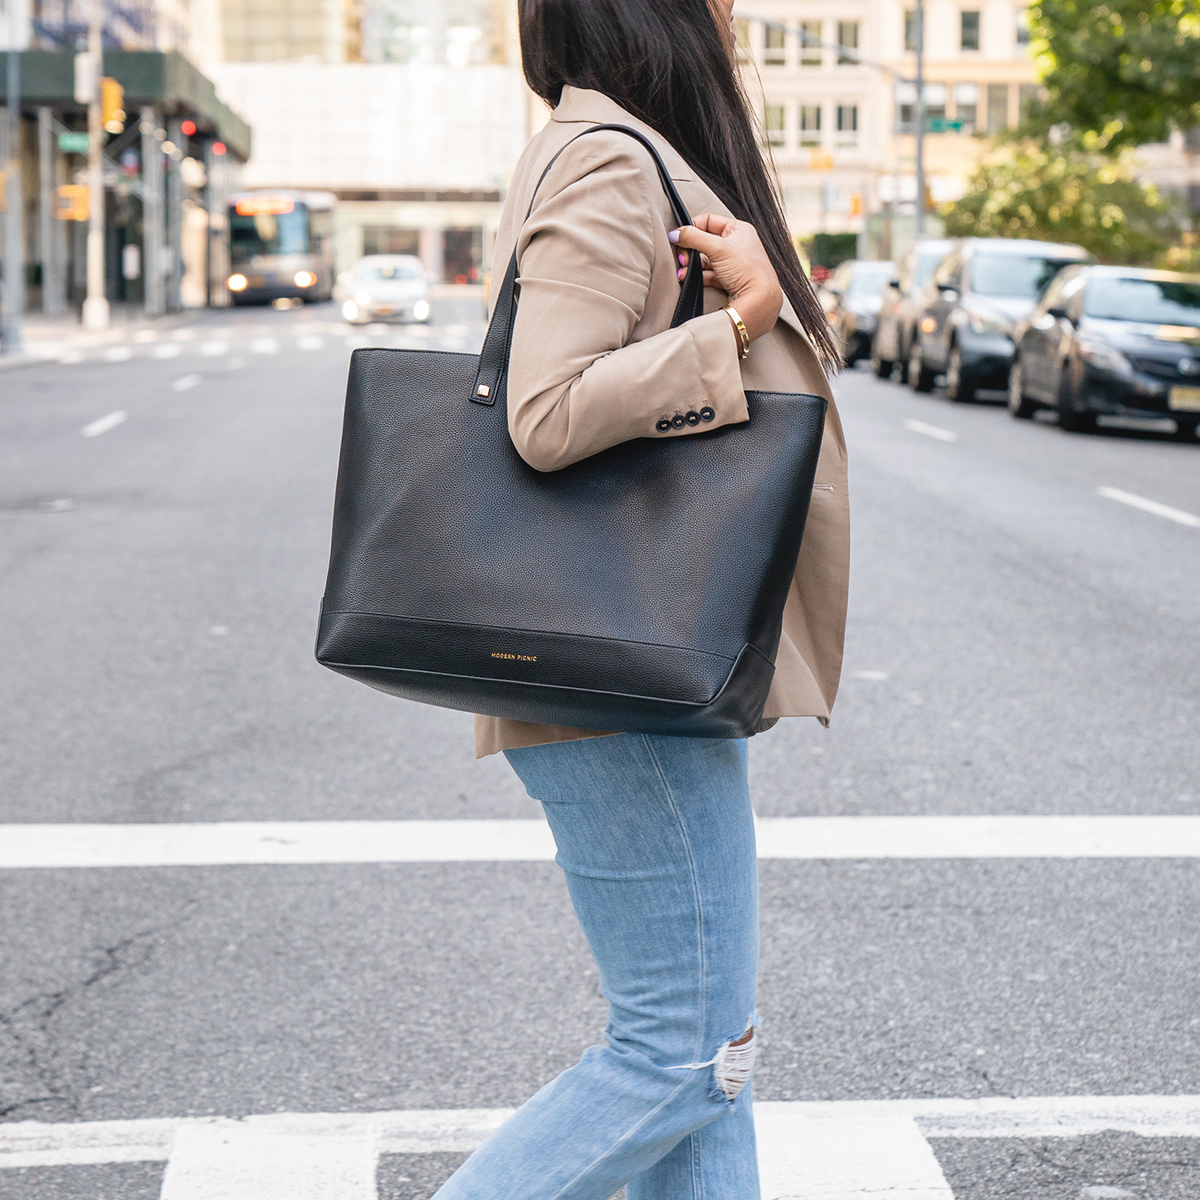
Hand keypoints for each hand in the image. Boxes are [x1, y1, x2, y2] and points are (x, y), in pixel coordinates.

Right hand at [670, 214, 783, 341]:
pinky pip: (708, 274)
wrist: (759, 301)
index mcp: (739, 230)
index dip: (692, 227)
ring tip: (682, 269)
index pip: (709, 221)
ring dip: (691, 264)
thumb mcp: (718, 248)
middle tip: (681, 256)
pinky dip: (697, 275)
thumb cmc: (747, 270)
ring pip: (705, 259)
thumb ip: (694, 238)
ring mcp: (732, 263)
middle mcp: (737, 244)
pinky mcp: (728, 280)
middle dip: (690, 249)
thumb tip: (675, 233)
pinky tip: (686, 278)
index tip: (679, 236)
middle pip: (704, 241)